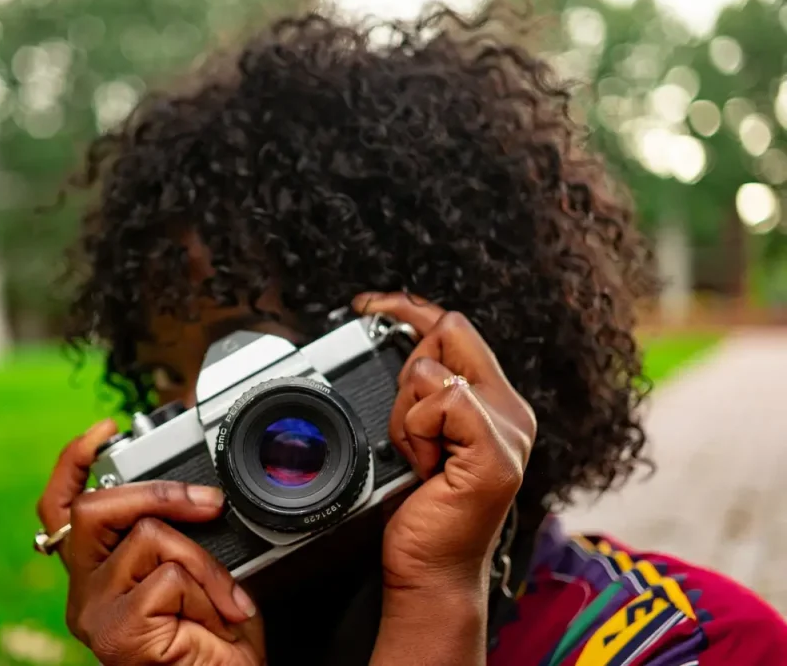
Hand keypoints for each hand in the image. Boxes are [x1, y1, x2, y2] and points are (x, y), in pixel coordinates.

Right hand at [36, 420, 264, 664]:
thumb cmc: (216, 639)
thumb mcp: (192, 571)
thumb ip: (173, 534)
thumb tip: (194, 492)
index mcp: (97, 573)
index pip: (62, 509)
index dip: (74, 462)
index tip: (104, 428)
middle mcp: (84, 593)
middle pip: (93, 509)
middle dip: (160, 493)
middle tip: (210, 504)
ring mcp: (95, 614)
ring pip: (147, 537)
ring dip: (204, 564)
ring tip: (223, 600)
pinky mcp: (117, 634)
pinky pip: (169, 577)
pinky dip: (207, 593)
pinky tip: (214, 623)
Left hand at [353, 293, 535, 664]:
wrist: (429, 570)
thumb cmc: (418, 508)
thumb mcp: (415, 434)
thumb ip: (420, 391)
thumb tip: (400, 344)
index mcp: (493, 400)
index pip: (454, 327)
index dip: (409, 309)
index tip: (367, 306)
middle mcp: (510, 408)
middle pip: (446, 334)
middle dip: (404, 375)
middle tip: (406, 430)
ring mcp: (509, 430)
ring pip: (433, 370)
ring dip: (404, 413)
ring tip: (416, 456)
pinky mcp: (497, 453)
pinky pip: (442, 402)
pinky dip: (415, 431)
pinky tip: (425, 466)